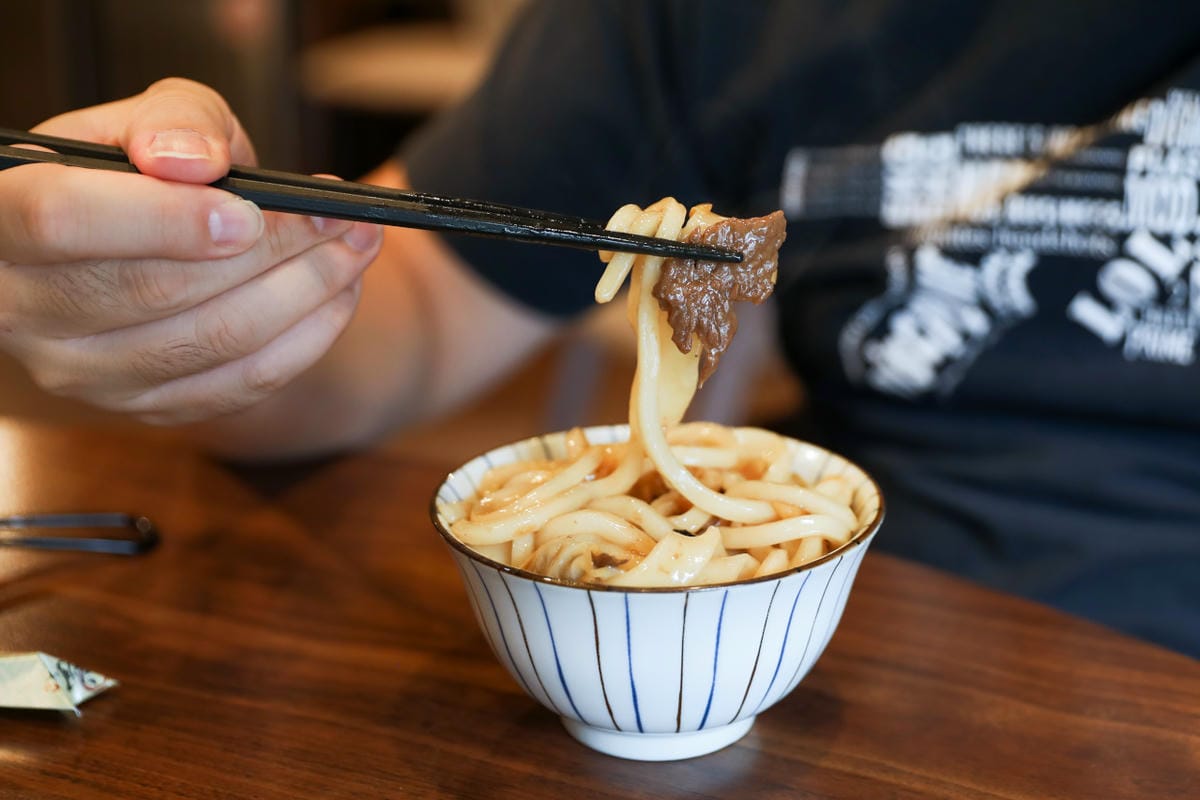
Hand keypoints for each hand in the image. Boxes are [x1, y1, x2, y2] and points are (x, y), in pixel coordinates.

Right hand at [0, 78, 382, 423]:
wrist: (156, 240)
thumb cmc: (146, 168)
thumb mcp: (152, 120)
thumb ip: (173, 122)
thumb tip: (195, 163)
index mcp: (1, 218)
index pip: (60, 222)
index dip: (160, 219)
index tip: (249, 212)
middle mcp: (24, 307)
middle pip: (152, 291)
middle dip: (270, 250)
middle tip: (343, 218)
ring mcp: (82, 371)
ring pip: (207, 343)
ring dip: (305, 293)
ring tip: (358, 246)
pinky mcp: (143, 406)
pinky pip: (237, 385)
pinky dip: (306, 338)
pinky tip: (341, 294)